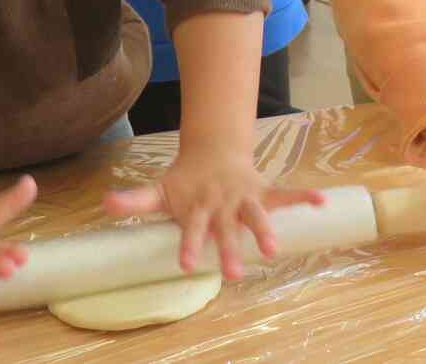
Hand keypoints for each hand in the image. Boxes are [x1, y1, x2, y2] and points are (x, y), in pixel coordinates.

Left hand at [103, 142, 323, 279]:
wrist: (214, 150)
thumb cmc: (186, 179)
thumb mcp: (160, 189)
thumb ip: (135, 200)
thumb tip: (104, 203)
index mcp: (198, 206)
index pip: (192, 228)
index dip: (189, 244)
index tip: (186, 264)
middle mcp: (223, 204)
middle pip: (226, 229)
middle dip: (229, 250)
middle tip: (232, 275)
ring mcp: (244, 198)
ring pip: (257, 215)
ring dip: (265, 230)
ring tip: (274, 250)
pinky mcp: (263, 192)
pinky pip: (286, 194)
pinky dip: (305, 196)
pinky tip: (322, 202)